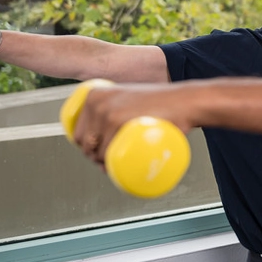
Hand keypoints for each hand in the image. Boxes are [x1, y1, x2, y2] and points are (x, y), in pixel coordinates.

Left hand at [73, 83, 193, 165]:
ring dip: (103, 163)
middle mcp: (96, 102)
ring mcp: (106, 112)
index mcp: (94, 95)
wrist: (184, 101)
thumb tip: (105, 128)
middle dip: (93, 156)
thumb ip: (116, 105)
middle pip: (83, 142)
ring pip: (95, 151)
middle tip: (111, 160)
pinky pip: (106, 153)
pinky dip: (110, 165)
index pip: (78, 130)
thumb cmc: (162, 102)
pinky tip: (115, 166)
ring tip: (118, 164)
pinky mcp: (117, 122)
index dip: (86, 146)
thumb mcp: (131, 97)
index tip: (100, 151)